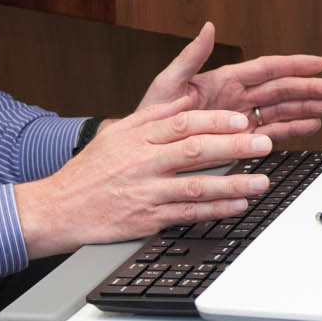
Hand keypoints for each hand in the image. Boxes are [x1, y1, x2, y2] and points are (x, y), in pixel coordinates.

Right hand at [14, 97, 274, 257]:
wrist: (57, 207)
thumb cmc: (89, 171)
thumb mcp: (115, 133)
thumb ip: (152, 116)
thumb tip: (184, 100)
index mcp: (138, 136)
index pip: (183, 123)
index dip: (215, 121)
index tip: (242, 121)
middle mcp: (143, 162)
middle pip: (195, 150)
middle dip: (234, 147)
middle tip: (264, 144)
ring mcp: (146, 192)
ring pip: (196, 185)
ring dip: (233, 183)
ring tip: (262, 181)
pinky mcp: (146, 219)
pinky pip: (187, 213)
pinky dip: (215, 210)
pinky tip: (237, 206)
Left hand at [137, 21, 321, 142]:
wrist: (144, 151)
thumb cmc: (150, 117)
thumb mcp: (167, 84)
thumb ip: (190, 57)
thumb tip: (208, 28)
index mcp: (223, 80)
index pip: (267, 69)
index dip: (294, 65)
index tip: (318, 63)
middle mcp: (236, 97)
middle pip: (282, 90)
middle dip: (311, 89)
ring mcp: (240, 118)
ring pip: (282, 110)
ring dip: (307, 108)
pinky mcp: (239, 140)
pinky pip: (273, 132)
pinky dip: (293, 129)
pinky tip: (311, 126)